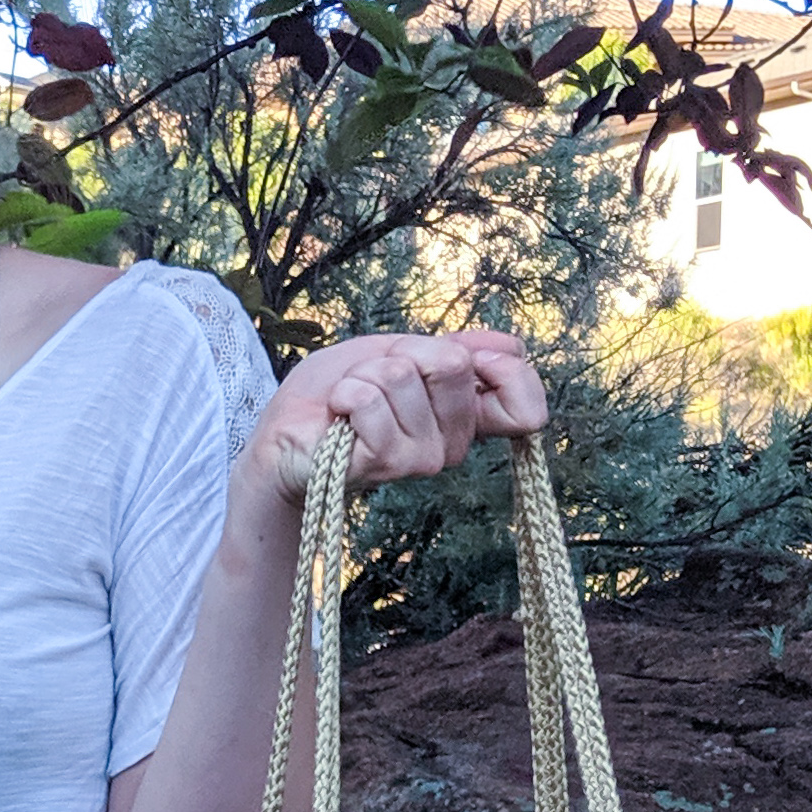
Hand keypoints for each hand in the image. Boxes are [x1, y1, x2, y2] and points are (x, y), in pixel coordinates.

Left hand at [249, 327, 549, 498]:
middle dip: (401, 354)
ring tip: (348, 402)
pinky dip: (344, 393)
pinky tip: (337, 417)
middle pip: (453, 363)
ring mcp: (422, 459)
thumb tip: (513, 348)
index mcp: (464, 418)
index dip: (506, 370)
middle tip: (375, 379)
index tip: (460, 357)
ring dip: (363, 375)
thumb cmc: (338, 395)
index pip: (526, 406)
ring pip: (403, 376)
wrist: (285, 434)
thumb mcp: (399, 354)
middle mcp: (452, 445)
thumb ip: (454, 349)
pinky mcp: (385, 464)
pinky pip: (370, 400)